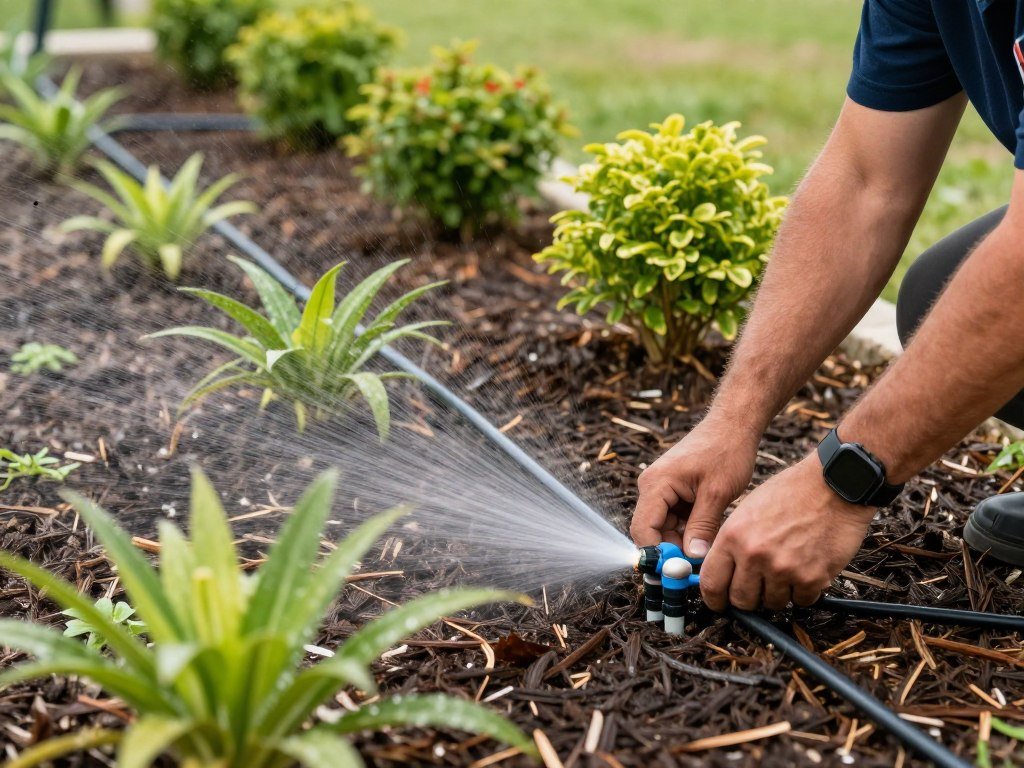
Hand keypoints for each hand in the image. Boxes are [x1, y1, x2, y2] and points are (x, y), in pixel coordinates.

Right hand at [629, 414, 758, 557]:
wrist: (734, 424)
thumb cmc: (726, 450)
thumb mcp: (718, 492)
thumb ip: (702, 527)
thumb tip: (691, 558)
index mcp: (656, 484)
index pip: (643, 530)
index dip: (657, 555)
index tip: (678, 572)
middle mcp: (652, 487)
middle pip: (651, 532)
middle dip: (672, 552)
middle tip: (696, 570)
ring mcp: (662, 489)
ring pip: (664, 529)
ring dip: (682, 543)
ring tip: (706, 553)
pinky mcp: (674, 492)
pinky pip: (675, 520)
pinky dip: (689, 532)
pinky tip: (707, 538)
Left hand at [699, 454, 876, 610]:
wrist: (832, 485)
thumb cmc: (790, 493)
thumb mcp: (747, 511)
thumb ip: (731, 544)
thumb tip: (721, 574)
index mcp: (733, 537)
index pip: (711, 583)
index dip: (714, 598)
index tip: (719, 602)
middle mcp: (755, 556)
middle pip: (741, 600)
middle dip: (748, 597)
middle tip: (757, 587)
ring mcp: (783, 569)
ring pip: (772, 603)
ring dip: (778, 592)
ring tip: (786, 567)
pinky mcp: (811, 578)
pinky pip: (801, 601)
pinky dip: (803, 590)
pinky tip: (806, 567)